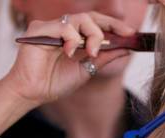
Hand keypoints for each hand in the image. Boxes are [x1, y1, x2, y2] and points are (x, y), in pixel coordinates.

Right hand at [0, 12, 134, 105]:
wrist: (33, 94)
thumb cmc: (55, 83)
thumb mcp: (87, 70)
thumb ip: (104, 57)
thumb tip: (125, 48)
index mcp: (74, 37)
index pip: (96, 23)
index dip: (114, 25)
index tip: (131, 33)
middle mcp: (62, 29)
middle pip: (89, 17)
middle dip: (107, 26)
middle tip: (119, 37)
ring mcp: (50, 27)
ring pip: (77, 19)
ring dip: (91, 35)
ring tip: (91, 52)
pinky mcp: (38, 29)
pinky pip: (61, 26)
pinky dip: (71, 38)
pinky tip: (70, 52)